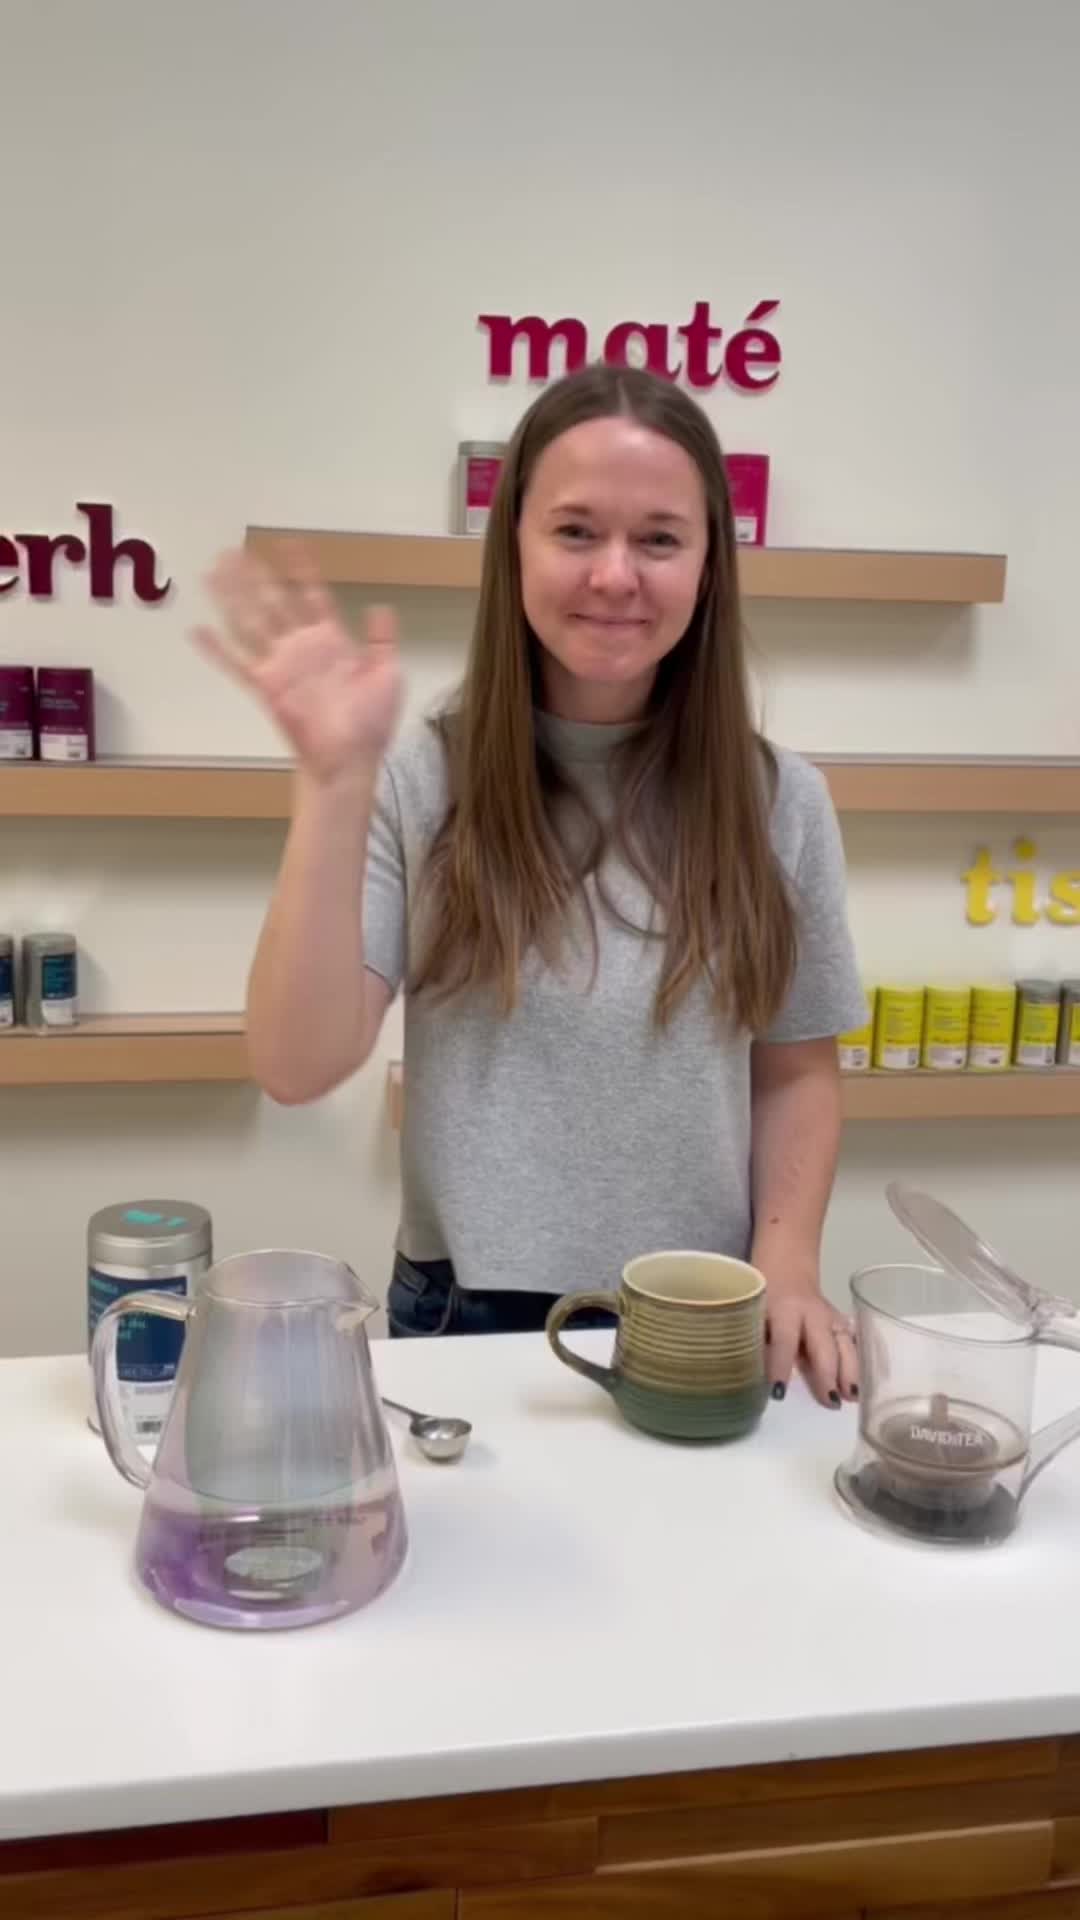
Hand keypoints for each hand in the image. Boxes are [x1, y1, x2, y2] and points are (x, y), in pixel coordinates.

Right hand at [192, 544, 403, 784]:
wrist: (351, 759)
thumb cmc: (372, 722)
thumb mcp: (388, 674)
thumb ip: (382, 640)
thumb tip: (381, 607)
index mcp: (331, 640)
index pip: (313, 596)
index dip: (302, 570)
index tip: (290, 544)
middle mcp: (301, 647)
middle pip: (272, 601)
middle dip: (253, 576)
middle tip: (232, 551)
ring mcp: (281, 666)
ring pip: (250, 622)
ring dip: (231, 597)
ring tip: (212, 572)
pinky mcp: (265, 687)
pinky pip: (236, 664)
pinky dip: (215, 649)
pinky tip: (196, 630)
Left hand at [764, 1279, 857, 1408]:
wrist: (787, 1269)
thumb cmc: (765, 1294)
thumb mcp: (753, 1311)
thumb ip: (756, 1339)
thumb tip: (753, 1373)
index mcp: (786, 1308)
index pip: (784, 1340)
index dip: (781, 1366)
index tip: (778, 1393)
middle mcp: (813, 1313)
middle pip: (824, 1344)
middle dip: (828, 1373)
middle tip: (832, 1403)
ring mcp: (832, 1317)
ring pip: (845, 1343)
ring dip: (851, 1371)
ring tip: (854, 1397)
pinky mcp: (842, 1323)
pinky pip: (854, 1343)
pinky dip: (860, 1363)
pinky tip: (866, 1383)